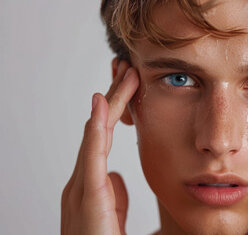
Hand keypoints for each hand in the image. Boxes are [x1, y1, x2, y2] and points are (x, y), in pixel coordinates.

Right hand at [61, 59, 138, 234]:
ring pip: (96, 133)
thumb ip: (113, 195)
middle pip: (99, 128)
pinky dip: (97, 127)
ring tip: (125, 73)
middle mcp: (82, 180)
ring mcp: (80, 185)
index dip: (115, 110)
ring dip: (110, 102)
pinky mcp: (86, 194)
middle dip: (113, 97)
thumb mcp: (111, 215)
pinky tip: (102, 103)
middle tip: (127, 68)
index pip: (104, 136)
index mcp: (90, 183)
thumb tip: (116, 176)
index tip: (130, 87)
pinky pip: (92, 154)